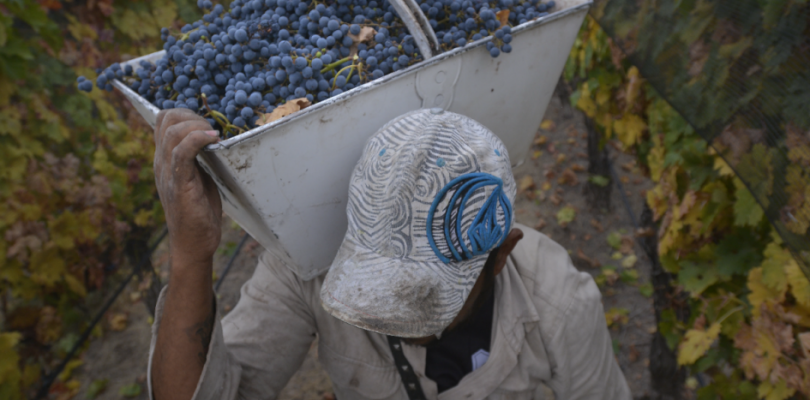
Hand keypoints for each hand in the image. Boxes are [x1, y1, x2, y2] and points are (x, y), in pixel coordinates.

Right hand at [154, 109, 221, 266]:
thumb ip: (199, 158)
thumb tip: (214, 138)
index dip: (184, 112)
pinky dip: (197, 140)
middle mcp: (161, 162)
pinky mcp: (179, 185)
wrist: (193, 243)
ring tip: (214, 136)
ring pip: (172, 133)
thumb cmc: (199, 211)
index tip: (205, 123)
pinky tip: (213, 140)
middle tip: (211, 129)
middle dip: (192, 115)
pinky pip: (181, 153)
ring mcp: (168, 173)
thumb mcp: (198, 177)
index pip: (163, 120)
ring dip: (197, 126)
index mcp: (164, 158)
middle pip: (166, 119)